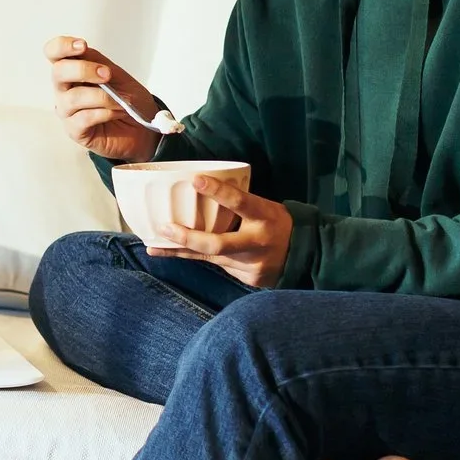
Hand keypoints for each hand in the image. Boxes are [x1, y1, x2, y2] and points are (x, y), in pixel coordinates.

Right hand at [44, 35, 160, 162]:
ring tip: (119, 101)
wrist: (141, 126)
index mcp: (72, 71)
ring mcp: (67, 111)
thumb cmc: (126, 99)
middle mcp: (64, 90)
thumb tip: (84, 52)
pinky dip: (104, 113)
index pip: (53, 53)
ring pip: (73, 98)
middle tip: (107, 74)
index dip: (62, 46)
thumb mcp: (117, 74)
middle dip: (84, 70)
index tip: (82, 46)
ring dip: (101, 97)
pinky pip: (84, 118)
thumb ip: (99, 62)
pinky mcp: (74, 131)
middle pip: (58, 72)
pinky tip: (116, 112)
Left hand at [145, 176, 293, 288]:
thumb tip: (199, 192)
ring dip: (181, 251)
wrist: (305, 255)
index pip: (239, 202)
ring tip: (154, 247)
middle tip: (163, 228)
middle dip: (186, 237)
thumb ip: (237, 205)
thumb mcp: (264, 207)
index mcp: (264, 216)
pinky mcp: (248, 279)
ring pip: (210, 257)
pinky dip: (203, 257)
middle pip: (217, 243)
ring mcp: (252, 264)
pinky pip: (219, 265)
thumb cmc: (277, 222)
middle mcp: (257, 241)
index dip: (217, 191)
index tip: (195, 180)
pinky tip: (184, 252)